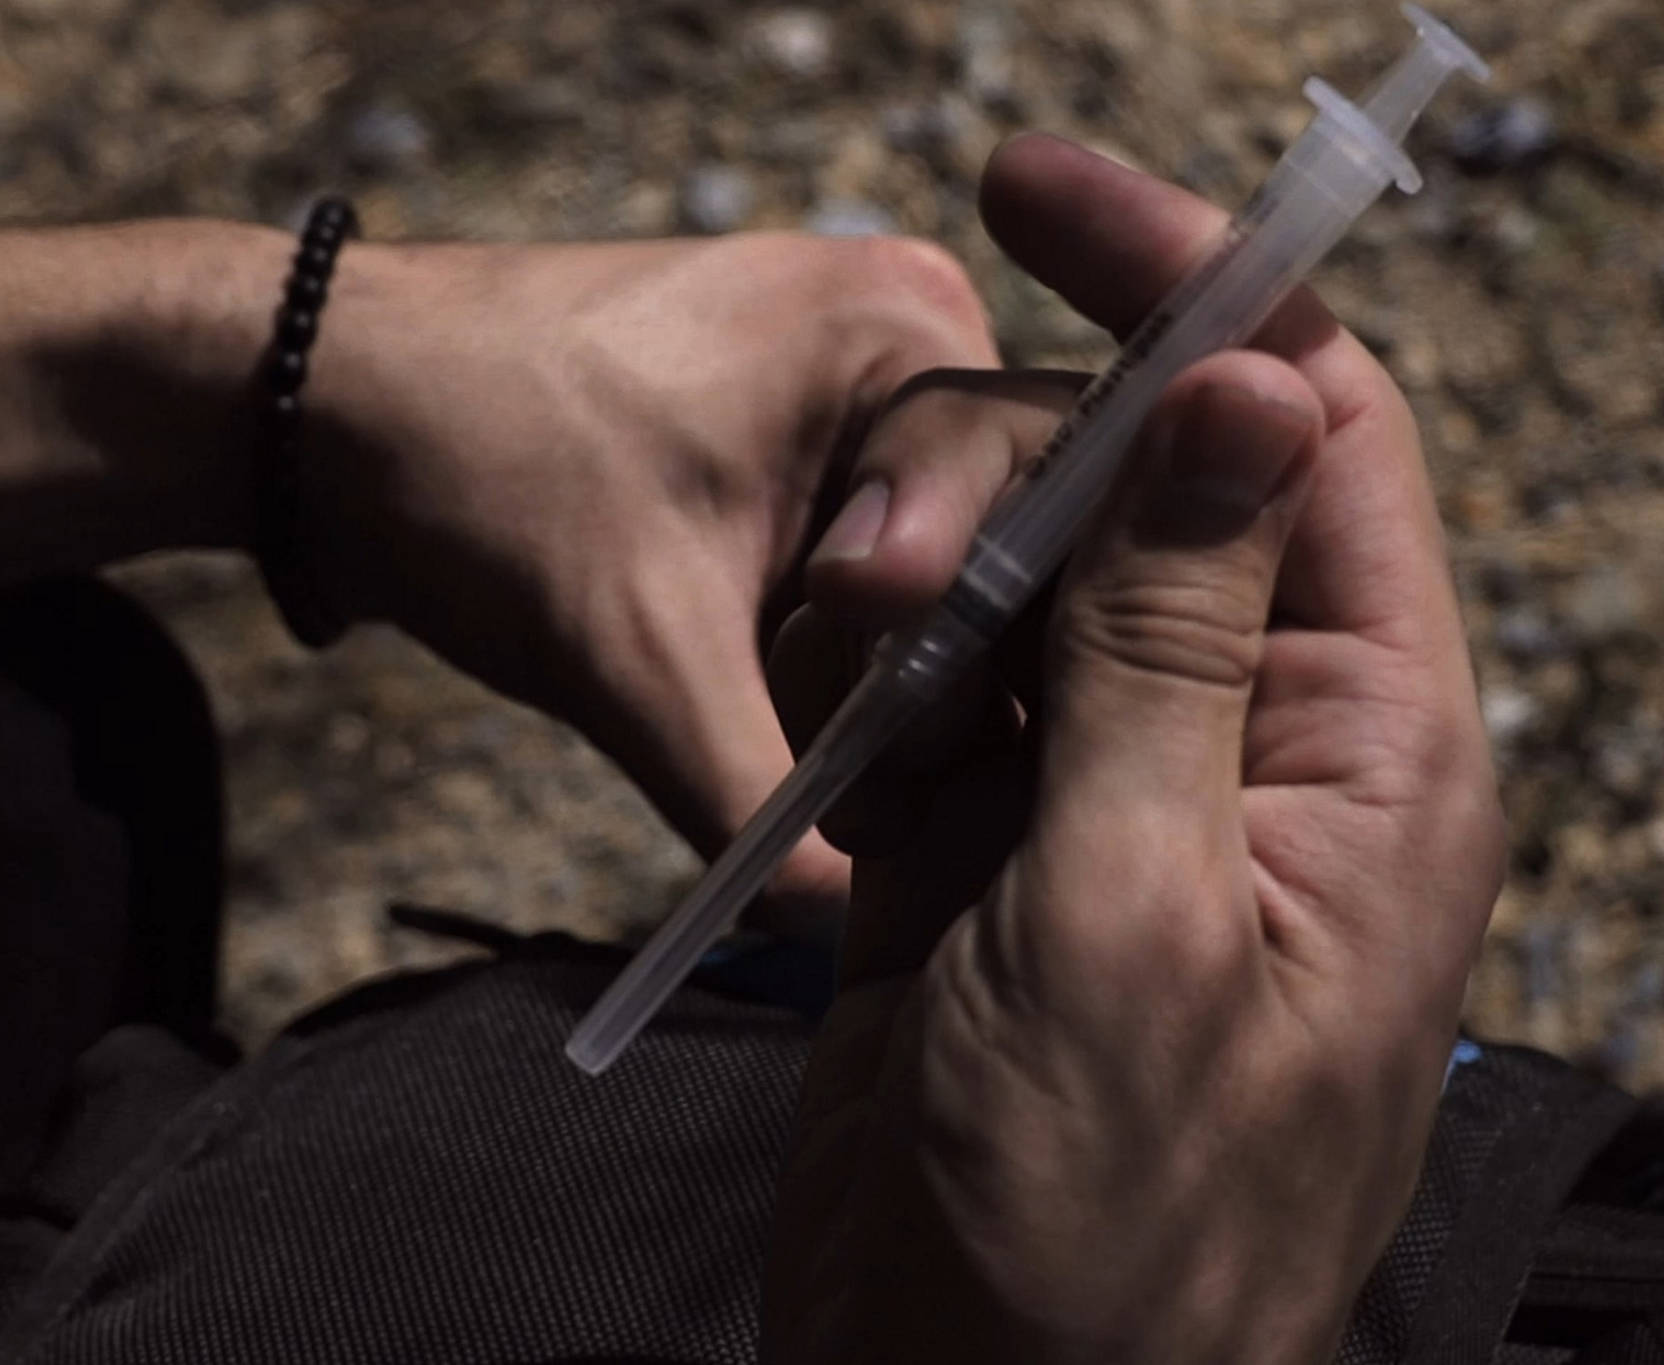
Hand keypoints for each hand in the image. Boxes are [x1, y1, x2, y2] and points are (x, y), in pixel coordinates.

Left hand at [299, 234, 996, 926]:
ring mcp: (850, 383)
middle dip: (946, 666)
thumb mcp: (632, 652)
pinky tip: (802, 712)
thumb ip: (756, 803)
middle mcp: (907, 333)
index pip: (1052, 511)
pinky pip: (879, 558)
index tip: (902, 737)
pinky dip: (849, 646)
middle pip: (1013, 543)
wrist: (319, 407)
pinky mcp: (796, 439)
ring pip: (946, 564)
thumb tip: (844, 935)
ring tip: (838, 752)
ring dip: (894, 668)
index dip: (985, 644)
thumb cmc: (472, 472)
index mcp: (902, 327)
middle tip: (879, 770)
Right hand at [759, 135, 1503, 1361]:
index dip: (1197, 296)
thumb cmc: (1098, 1224)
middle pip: (1142, 498)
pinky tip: (827, 704)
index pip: (1312, 439)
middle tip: (878, 561)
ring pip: (1021, 589)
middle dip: (1006, 479)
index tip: (1038, 193)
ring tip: (847, 663)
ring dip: (922, 586)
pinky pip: (935, 694)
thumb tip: (1246, 391)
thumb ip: (1176, 644)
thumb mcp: (1131, 916)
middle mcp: (1250, 750)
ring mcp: (1110, 798)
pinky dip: (869, 677)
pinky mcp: (992, 851)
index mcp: (1362, 752)